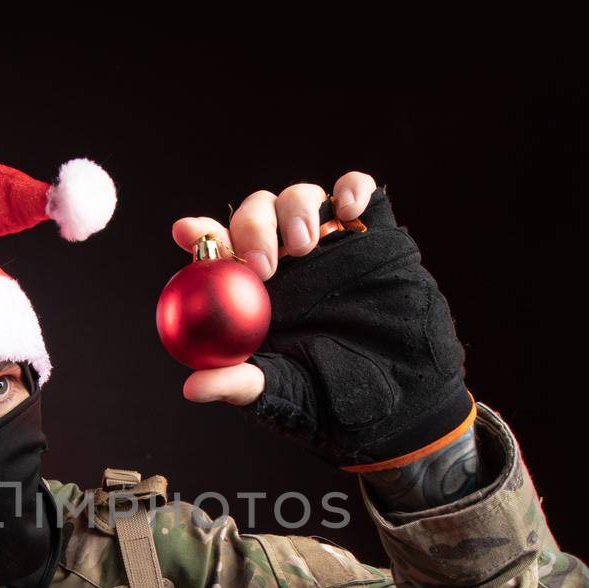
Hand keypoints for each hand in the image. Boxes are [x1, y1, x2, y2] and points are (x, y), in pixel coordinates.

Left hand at [171, 172, 378, 406]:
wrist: (402, 400)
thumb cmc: (334, 399)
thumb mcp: (283, 395)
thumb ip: (241, 385)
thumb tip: (192, 387)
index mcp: (252, 292)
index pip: (217, 252)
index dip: (200, 236)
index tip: (187, 233)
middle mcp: (285, 261)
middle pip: (255, 215)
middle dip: (253, 227)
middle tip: (262, 264)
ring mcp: (328, 244)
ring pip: (299, 197)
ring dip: (295, 209)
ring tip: (304, 245)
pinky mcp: (371, 234)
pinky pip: (358, 192)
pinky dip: (350, 187)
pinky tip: (346, 207)